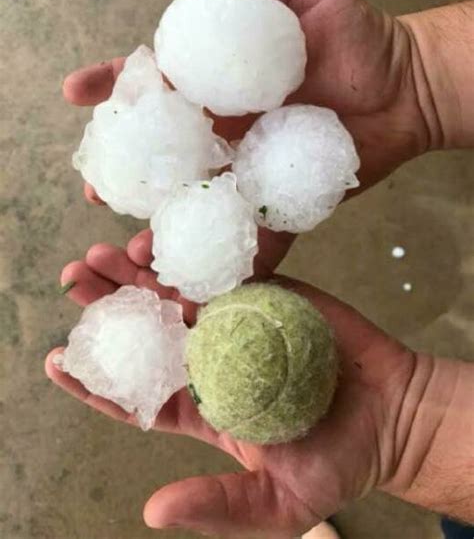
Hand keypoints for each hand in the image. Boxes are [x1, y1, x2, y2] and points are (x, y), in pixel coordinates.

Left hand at [47, 244, 418, 537]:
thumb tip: (152, 512)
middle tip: (73, 281)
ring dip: (137, 274)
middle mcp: (211, 361)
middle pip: (147, 332)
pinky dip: (193, 258)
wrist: (393, 414)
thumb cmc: (338, 463)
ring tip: (101, 254)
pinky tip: (160, 243)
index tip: (58, 359)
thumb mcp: (278, 502)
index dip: (96, 380)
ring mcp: (239, 325)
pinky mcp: (268, 297)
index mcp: (203, 407)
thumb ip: (219, 502)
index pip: (137, 395)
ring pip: (177, 295)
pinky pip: (224, 273)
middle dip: (107, 307)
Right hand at [64, 0, 430, 275]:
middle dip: (127, 172)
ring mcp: (253, 167)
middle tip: (97, 191)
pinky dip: (230, 254)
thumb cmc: (359, 37)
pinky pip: (254, 230)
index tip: (78, 92)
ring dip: (165, 224)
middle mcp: (229, 129)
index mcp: (222, 84)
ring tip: (137, 247)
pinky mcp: (283, 198)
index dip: (115, 86)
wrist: (407, 88)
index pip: (158, 83)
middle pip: (167, 152)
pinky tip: (201, 276)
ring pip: (200, 198)